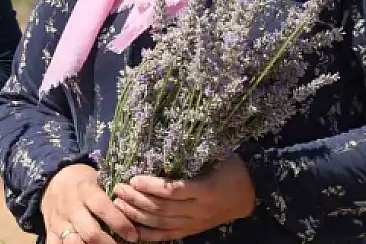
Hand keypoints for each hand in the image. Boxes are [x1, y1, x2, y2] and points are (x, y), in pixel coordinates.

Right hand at [39, 164, 139, 243]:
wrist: (54, 178)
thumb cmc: (83, 181)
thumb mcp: (97, 180)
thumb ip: (110, 197)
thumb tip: (134, 214)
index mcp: (85, 190)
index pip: (103, 208)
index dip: (120, 223)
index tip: (132, 235)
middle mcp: (71, 206)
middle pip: (90, 232)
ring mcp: (58, 219)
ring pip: (72, 242)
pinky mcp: (50, 229)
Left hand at [112, 154, 256, 241]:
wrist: (247, 196)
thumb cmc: (230, 169)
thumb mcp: (218, 155)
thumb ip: (195, 151)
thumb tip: (167, 131)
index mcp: (206, 189)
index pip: (174, 190)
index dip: (152, 186)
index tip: (134, 178)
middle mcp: (199, 210)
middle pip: (163, 208)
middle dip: (137, 200)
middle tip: (118, 189)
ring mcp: (195, 223)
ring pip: (162, 223)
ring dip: (138, 215)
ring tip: (119, 204)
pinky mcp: (192, 231)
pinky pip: (168, 235)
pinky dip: (149, 234)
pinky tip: (132, 229)